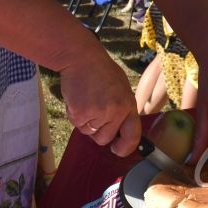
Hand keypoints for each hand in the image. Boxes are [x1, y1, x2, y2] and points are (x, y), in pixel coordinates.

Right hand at [59, 42, 140, 156]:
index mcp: (128, 104)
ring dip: (86, 122)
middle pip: (105, 139)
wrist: (81, 58)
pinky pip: (77, 125)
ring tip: (86, 101)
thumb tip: (121, 129)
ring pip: (89, 133)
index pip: (132, 134)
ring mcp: (98, 113)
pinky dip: (75, 116)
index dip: (125, 147)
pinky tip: (78, 99)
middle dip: (98, 131)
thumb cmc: (100, 71)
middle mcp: (116, 111)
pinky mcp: (81, 113)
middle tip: (94, 111)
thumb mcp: (121, 87)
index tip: (118, 150)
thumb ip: (122, 108)